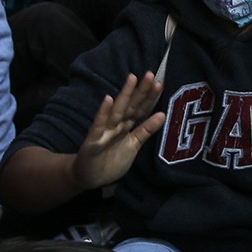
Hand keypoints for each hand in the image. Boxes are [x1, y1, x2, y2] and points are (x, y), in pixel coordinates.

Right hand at [74, 73, 166, 189]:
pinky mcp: (93, 141)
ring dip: (124, 95)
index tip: (159, 83)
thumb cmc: (111, 160)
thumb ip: (146, 130)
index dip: (150, 98)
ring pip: (117, 111)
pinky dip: (103, 113)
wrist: (89, 178)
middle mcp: (116, 125)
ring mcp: (105, 132)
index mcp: (126, 126)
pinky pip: (99, 126)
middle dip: (140, 91)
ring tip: (132, 79)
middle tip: (150, 74)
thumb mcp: (133, 145)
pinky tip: (108, 99)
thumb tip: (162, 114)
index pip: (140, 109)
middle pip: (131, 106)